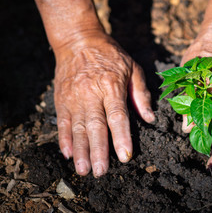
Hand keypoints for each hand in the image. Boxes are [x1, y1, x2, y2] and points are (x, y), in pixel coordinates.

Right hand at [54, 33, 154, 176]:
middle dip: (98, 150)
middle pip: (95, 126)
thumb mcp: (133, 68)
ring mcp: (74, 97)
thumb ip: (141, 94)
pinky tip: (67, 153)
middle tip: (100, 172)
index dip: (121, 137)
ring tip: (83, 169)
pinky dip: (64, 138)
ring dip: (80, 150)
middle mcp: (91, 93)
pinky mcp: (61, 98)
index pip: (118, 116)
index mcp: (111, 86)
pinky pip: (62, 121)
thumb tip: (150, 119)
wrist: (79, 40)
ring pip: (77, 127)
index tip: (125, 156)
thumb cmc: (111, 55)